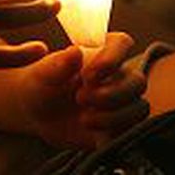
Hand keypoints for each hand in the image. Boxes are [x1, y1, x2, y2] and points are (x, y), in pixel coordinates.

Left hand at [19, 32, 148, 148]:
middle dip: (112, 93)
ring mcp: (119, 101)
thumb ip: (57, 64)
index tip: (89, 74)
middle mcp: (114, 75)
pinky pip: (132, 129)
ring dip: (114, 115)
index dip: (113, 57)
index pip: (122, 43)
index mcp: (98, 52)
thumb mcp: (41, 74)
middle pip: (137, 81)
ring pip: (139, 107)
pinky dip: (114, 131)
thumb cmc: (38, 84)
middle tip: (80, 97)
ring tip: (84, 117)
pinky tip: (90, 129)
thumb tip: (75, 52)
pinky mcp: (118, 125)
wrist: (34, 113)